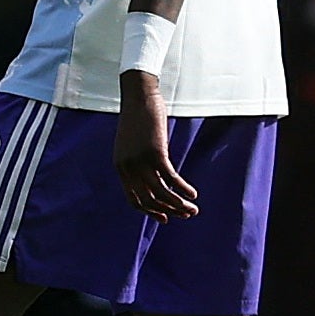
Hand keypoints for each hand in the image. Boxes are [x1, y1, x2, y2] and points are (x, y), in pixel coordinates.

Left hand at [115, 72, 199, 221]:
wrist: (139, 97)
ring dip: (178, 204)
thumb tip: (156, 177)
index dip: (150, 212)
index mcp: (120, 167)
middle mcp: (127, 167)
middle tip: (186, 215)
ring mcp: (140, 160)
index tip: (166, 218)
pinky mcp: (155, 152)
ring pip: (160, 192)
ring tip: (193, 209)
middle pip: (149, 199)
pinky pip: (170, 178)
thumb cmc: (139, 120)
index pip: (134, 199)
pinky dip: (182, 188)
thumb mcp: (134, 144)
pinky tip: (193, 194)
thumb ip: (140, 162)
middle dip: (169, 210)